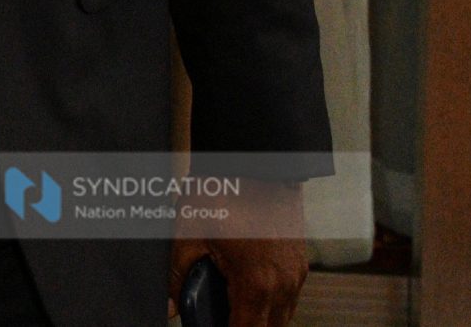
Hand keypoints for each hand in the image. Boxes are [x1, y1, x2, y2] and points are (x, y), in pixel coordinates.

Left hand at [169, 178, 306, 326]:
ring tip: (229, 306)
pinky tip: (246, 291)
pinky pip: (289, 298)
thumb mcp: (188, 233)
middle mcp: (284, 283)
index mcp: (257, 282)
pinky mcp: (300, 263)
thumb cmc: (224, 190)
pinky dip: (270, 303)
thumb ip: (177, 276)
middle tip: (216, 318)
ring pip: (282, 318)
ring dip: (259, 319)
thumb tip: (169, 304)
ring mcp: (296, 274)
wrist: (255, 159)